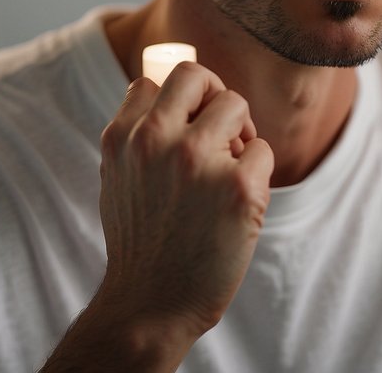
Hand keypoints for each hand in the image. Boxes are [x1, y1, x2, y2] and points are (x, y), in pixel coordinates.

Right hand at [95, 61, 273, 341]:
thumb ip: (138, 138)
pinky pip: (263, 151)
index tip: (186, 125)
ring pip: (235, 104)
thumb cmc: (141, 242)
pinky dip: (258, 171)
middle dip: (212, 97)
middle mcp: (156, 140)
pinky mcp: (239, 187)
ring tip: (230, 169)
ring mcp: (198, 161)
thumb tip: (170, 96)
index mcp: (122, 137)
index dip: (176, 102)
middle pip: (196, 76)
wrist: (152, 305)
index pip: (153, 81)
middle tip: (220, 132)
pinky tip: (239, 202)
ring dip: (239, 133)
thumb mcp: (118, 179)